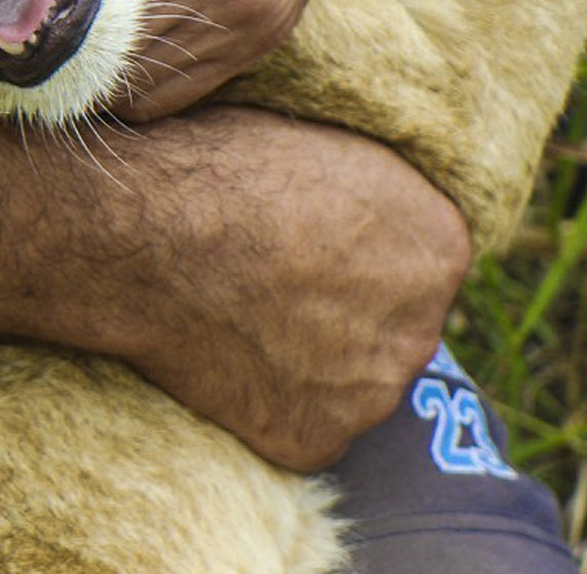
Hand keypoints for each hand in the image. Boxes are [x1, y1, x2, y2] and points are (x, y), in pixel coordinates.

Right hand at [71, 107, 471, 469]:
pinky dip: (269, 403)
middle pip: (394, 329)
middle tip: (278, 286)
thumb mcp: (326, 147)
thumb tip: (373, 210)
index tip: (315, 244)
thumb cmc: (223, 172)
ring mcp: (370, 394)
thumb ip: (376, 194)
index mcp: (440, 248)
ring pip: (352, 384)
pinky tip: (228, 361)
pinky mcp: (314, 439)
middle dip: (349, 314)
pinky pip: (300, 425)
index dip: (364, 253)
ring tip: (246, 321)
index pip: (421, 263)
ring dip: (313, 364)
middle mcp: (423, 329)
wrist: (145, 237)